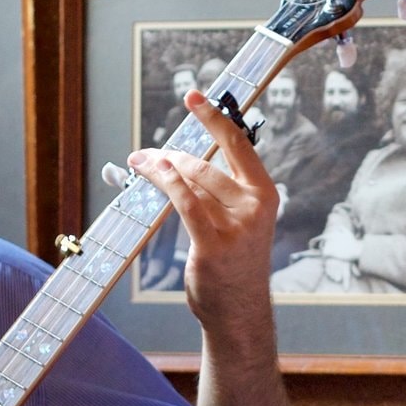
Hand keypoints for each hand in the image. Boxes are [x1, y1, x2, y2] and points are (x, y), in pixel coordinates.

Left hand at [130, 90, 278, 327]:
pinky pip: (184, 202)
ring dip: (158, 168)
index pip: (239, 144)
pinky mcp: (214, 244)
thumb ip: (220, 190)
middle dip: (169, 155)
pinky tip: (149, 174)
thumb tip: (180, 158)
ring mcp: (236, 226)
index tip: (193, 96)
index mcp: (265, 194)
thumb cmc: (235, 262)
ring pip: (189, 182)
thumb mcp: (241, 220)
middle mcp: (255, 206)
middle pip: (204, 164)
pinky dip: (164, 183)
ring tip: (139, 164)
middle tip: (146, 154)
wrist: (239, 309)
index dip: (214, 116)